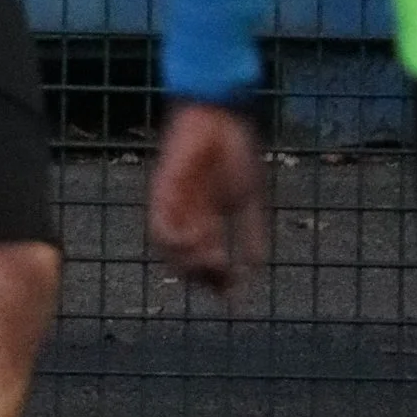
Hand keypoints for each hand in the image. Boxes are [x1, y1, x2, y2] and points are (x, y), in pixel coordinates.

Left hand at [150, 101, 267, 291]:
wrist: (220, 118)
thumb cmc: (235, 153)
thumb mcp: (248, 200)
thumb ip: (251, 234)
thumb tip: (257, 269)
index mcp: (207, 222)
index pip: (208, 263)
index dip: (219, 282)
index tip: (234, 298)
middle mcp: (187, 220)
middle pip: (187, 264)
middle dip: (205, 278)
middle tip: (224, 281)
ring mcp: (173, 208)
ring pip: (171, 253)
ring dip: (191, 263)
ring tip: (213, 262)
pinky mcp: (161, 194)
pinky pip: (159, 229)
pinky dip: (175, 241)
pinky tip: (195, 241)